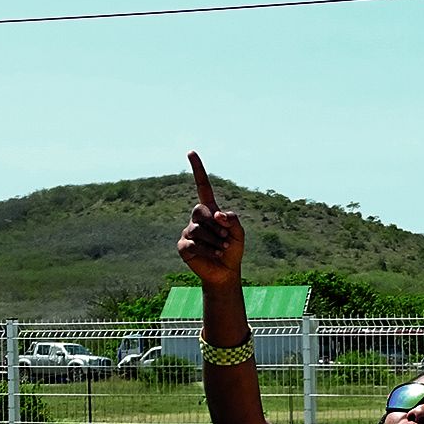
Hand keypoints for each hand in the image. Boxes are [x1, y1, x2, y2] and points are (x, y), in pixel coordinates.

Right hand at [177, 151, 244, 287]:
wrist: (225, 271)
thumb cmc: (232, 250)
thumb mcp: (240, 233)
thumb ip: (233, 219)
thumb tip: (217, 215)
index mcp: (211, 210)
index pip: (202, 186)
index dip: (197, 170)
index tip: (191, 152)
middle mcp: (197, 218)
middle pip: (201, 211)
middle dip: (217, 226)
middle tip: (225, 238)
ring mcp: (188, 232)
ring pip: (198, 230)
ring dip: (214, 241)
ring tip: (221, 248)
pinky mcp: (183, 246)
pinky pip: (192, 244)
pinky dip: (206, 250)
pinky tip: (214, 254)